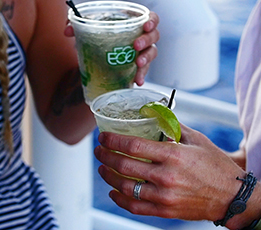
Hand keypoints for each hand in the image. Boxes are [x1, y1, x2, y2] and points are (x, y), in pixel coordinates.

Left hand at [64, 12, 159, 85]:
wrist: (100, 51)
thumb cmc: (101, 35)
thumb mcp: (91, 27)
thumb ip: (79, 25)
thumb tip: (68, 31)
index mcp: (133, 24)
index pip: (150, 18)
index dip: (152, 21)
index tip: (146, 25)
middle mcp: (140, 37)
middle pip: (153, 36)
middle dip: (147, 41)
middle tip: (136, 46)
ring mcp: (141, 52)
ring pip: (152, 53)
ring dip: (146, 59)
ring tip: (138, 64)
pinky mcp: (137, 66)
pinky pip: (144, 70)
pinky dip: (141, 75)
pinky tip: (137, 81)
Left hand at [94, 124, 246, 224]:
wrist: (230, 196)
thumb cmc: (215, 166)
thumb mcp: (197, 140)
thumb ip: (174, 126)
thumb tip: (156, 114)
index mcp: (173, 155)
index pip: (133, 145)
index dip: (113, 140)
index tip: (103, 137)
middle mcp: (166, 177)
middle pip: (124, 166)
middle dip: (105, 156)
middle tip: (99, 150)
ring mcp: (164, 196)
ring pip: (125, 187)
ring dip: (108, 176)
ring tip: (101, 168)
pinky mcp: (165, 211)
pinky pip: (135, 207)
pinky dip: (120, 199)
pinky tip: (113, 191)